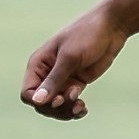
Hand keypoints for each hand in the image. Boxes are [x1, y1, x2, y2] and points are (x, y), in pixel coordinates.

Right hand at [21, 4, 128, 120]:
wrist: (111, 27)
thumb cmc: (86, 35)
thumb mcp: (69, 58)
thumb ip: (54, 80)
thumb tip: (37, 102)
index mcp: (38, 64)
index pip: (28, 93)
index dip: (39, 102)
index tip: (59, 99)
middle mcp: (47, 74)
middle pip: (41, 103)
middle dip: (55, 108)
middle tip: (73, 101)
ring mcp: (62, 79)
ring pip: (55, 106)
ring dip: (66, 111)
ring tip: (81, 106)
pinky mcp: (76, 83)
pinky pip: (69, 103)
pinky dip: (75, 109)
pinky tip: (84, 109)